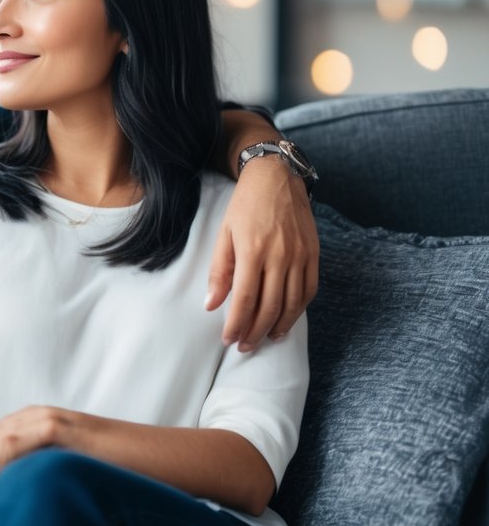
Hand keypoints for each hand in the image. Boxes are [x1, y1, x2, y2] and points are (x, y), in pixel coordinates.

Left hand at [206, 157, 318, 351]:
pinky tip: (287, 320)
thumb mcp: (224, 233)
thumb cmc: (245, 205)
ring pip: (292, 303)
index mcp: (252, 250)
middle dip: (256, 332)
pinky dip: (299, 310)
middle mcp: (280, 256)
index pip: (245, 299)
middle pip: (270, 307)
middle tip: (244, 346)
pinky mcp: (314, 254)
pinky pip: (309, 290)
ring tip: (265, 339)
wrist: (277, 178)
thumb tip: (211, 305)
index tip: (228, 339)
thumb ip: (219, 271)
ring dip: (279, 327)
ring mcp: (301, 256)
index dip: (237, 324)